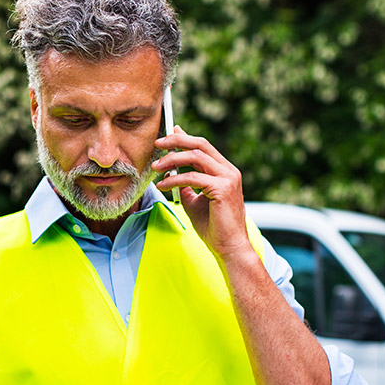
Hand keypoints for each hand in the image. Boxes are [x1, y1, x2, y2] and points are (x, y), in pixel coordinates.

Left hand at [152, 126, 252, 261]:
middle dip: (176, 141)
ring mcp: (228, 178)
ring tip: (155, 167)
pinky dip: (175, 179)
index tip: (166, 137)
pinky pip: (193, 178)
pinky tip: (163, 185)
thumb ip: (185, 185)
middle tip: (157, 144)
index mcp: (225, 171)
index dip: (184, 138)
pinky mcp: (222, 189)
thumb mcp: (195, 201)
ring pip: (196, 157)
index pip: (203, 146)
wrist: (229, 247)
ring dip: (172, 159)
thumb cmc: (214, 227)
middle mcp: (229, 171)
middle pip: (200, 145)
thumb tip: (170, 172)